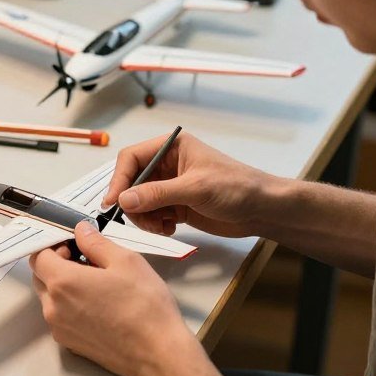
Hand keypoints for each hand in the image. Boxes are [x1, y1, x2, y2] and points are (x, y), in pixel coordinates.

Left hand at [29, 221, 191, 375]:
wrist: (158, 354)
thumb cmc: (145, 308)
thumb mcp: (125, 261)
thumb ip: (96, 242)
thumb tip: (81, 231)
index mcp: (63, 282)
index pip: (39, 256)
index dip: (54, 245)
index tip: (73, 245)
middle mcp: (54, 307)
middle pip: (41, 277)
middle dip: (57, 264)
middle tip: (87, 261)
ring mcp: (60, 328)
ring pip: (49, 298)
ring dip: (64, 286)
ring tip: (96, 284)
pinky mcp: (69, 344)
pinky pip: (60, 317)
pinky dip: (70, 307)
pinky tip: (98, 304)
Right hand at [104, 131, 275, 238]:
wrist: (262, 210)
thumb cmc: (236, 187)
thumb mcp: (195, 188)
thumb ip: (158, 194)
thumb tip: (124, 199)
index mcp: (170, 147)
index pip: (131, 158)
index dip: (119, 179)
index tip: (113, 202)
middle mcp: (166, 164)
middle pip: (131, 182)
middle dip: (133, 203)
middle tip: (143, 220)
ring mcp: (170, 186)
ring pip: (139, 201)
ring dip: (144, 217)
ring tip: (162, 226)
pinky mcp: (176, 205)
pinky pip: (151, 214)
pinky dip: (154, 224)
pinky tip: (170, 229)